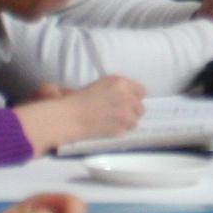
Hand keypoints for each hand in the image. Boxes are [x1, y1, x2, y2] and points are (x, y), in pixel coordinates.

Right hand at [13, 75, 144, 151]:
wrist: (70, 116)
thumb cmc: (81, 99)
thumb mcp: (102, 85)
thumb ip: (119, 88)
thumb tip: (131, 96)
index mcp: (120, 82)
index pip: (141, 91)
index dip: (134, 97)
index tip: (127, 102)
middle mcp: (126, 95)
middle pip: (140, 106)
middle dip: (132, 111)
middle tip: (119, 114)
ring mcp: (125, 112)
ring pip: (136, 120)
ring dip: (128, 122)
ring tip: (114, 122)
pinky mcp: (121, 127)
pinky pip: (127, 130)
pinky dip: (121, 130)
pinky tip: (110, 128)